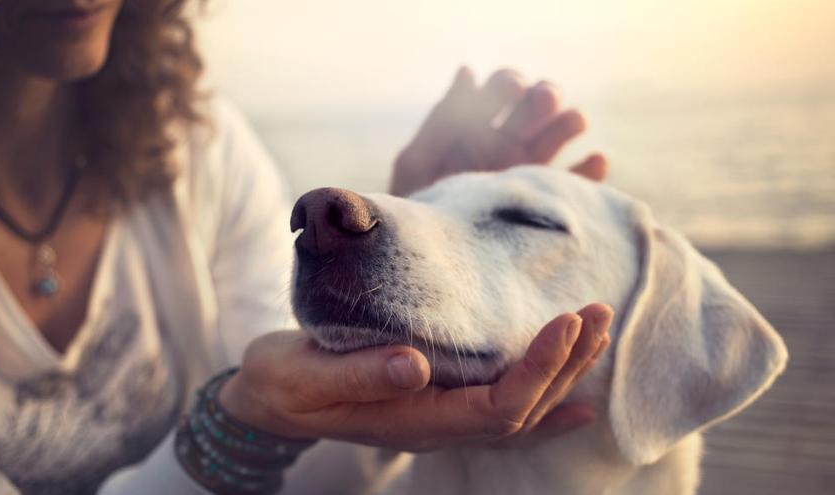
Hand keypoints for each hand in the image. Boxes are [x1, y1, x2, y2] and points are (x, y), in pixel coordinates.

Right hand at [217, 304, 612, 451]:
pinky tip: (578, 400)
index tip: (566, 321)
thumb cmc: (284, 384)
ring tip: (596, 331)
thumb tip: (416, 364)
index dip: (539, 369)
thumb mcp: (307, 376)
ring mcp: (441, 419)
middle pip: (523, 409)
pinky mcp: (437, 401)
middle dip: (566, 363)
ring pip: (521, 409)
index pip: (497, 407)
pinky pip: (504, 411)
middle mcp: (438, 426)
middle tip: (597, 312)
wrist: (270, 400)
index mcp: (414, 421)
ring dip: (564, 372)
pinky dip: (547, 403)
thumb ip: (359, 374)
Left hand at [390, 67, 607, 196]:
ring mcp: (530, 172)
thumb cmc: (416, 210)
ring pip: (560, 135)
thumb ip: (442, 120)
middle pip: (537, 106)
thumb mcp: (418, 164)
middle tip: (543, 100)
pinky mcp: (547, 203)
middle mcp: (508, 144)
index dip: (509, 83)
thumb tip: (468, 70)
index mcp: (477, 127)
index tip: (512, 88)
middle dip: (543, 96)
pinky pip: (577, 183)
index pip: (502, 89)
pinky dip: (591, 170)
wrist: (429, 262)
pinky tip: (595, 161)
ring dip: (569, 122)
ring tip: (572, 121)